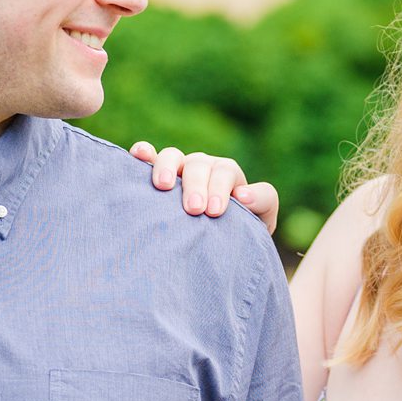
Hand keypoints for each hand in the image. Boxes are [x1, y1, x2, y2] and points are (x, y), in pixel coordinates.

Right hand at [131, 140, 278, 234]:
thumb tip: (243, 194)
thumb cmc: (238, 232)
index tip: (215, 211)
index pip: (225, 172)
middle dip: (196, 185)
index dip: (220, 187)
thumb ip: (262, 202)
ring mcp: (178, 170)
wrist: (214, 247)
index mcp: (226, 176)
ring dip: (168, 168)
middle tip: (194, 209)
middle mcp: (202, 168)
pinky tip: (139, 155)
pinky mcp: (157, 175)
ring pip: (173, 156)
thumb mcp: (260, 219)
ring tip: (164, 186)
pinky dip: (144, 153)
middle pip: (199, 165)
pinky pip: (149, 157)